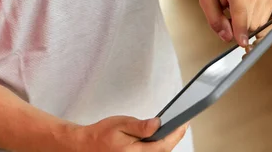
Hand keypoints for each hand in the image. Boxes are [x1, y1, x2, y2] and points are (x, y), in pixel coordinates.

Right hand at [67, 116, 187, 151]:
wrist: (87, 146)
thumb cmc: (102, 134)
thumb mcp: (120, 124)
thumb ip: (140, 126)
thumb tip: (157, 124)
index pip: (164, 145)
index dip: (177, 134)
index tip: (184, 123)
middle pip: (164, 151)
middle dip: (174, 138)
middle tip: (181, 124)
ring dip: (167, 143)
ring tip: (173, 129)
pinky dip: (159, 147)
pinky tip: (160, 138)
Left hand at [198, 0, 271, 46]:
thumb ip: (215, 20)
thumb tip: (227, 37)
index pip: (241, 16)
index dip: (241, 32)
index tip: (243, 44)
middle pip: (251, 24)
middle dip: (240, 29)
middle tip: (229, 18)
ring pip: (260, 24)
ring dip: (248, 24)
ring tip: (237, 10)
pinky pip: (265, 18)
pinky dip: (255, 18)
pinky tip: (247, 8)